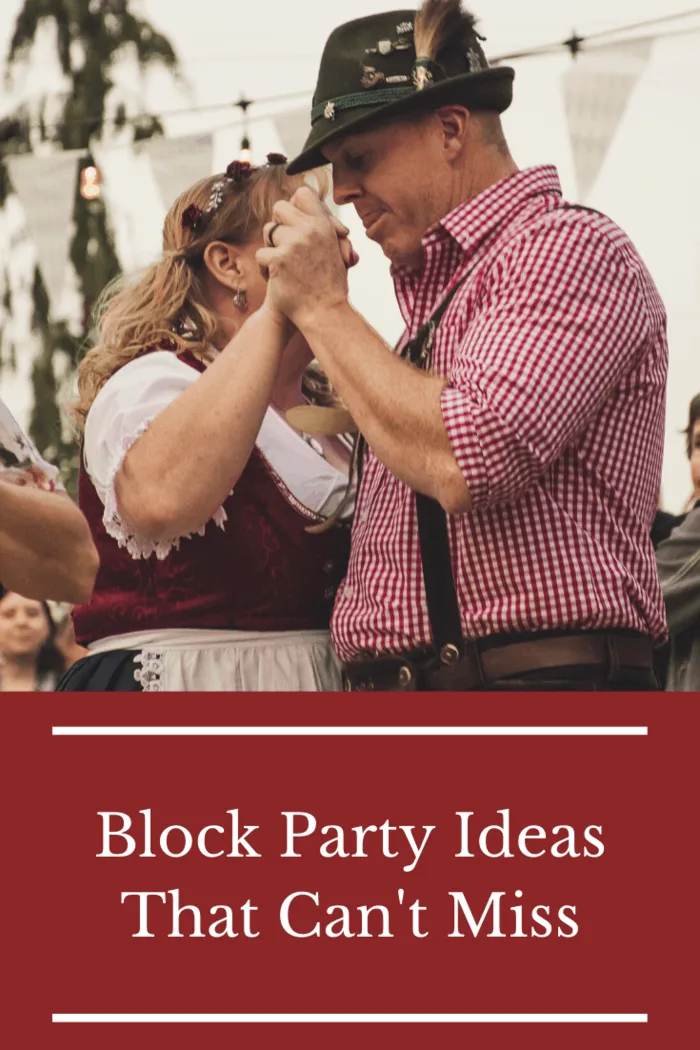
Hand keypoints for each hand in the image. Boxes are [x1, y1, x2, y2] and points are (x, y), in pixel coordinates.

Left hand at [256, 187, 356, 326]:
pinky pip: (261, 254)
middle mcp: (309, 230)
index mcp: (324, 225)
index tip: (295, 221)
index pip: (303, 194)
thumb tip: (324, 217)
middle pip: (280, 207)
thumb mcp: (339, 252)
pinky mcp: (278, 260)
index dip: (295, 205)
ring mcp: (293, 244)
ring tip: (282, 264)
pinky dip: (265, 268)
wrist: (324, 314)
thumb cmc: (331, 286)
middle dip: (279, 225)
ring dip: (272, 246)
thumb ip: (330, 231)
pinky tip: (276, 279)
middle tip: (285, 243)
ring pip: (268, 230)